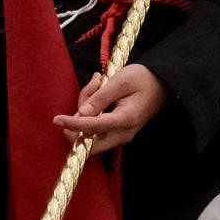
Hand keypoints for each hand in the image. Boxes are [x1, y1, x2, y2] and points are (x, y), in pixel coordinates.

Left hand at [55, 64, 173, 153]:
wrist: (162, 84)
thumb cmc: (143, 79)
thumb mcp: (120, 81)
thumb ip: (100, 98)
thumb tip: (81, 114)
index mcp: (125, 120)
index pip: (92, 128)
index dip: (72, 124)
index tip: (57, 119)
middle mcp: (122, 134)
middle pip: (89, 140)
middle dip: (79, 118)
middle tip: (91, 89)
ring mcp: (120, 136)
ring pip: (91, 133)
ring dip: (86, 109)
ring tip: (99, 82)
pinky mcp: (117, 132)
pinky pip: (96, 128)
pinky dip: (92, 111)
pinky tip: (100, 89)